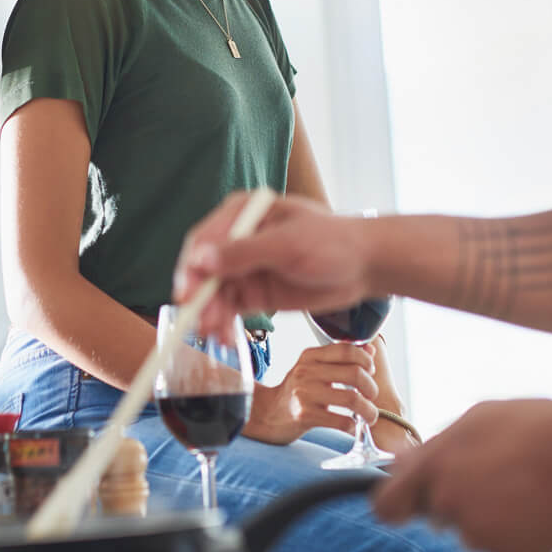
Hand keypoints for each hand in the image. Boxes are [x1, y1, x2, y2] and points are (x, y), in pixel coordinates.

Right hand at [176, 192, 384, 337]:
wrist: (364, 266)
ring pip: (214, 293)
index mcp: (242, 213)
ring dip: (210, 314)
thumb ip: (244, 252)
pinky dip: (224, 324)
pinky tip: (226, 338)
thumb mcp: (287, 244)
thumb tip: (201, 260)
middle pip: (204, 269)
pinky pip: (229, 309)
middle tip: (200, 320)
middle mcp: (237, 239)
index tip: (187, 291)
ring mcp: (244, 268)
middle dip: (200, 296)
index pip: (204, 239)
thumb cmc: (332, 242)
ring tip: (215, 334)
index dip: (191, 266)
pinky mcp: (253, 293)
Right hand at [242, 343, 384, 445]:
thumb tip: (370, 351)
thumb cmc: (297, 390)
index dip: (365, 360)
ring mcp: (304, 394)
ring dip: (368, 410)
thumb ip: (340, 358)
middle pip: (354, 374)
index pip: (346, 349)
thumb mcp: (313, 368)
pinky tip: (352, 426)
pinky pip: (341, 421)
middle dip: (371, 387)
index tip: (370, 371)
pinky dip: (353, 426)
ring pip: (352, 399)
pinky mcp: (305, 416)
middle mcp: (306, 371)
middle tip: (371, 396)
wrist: (268, 413)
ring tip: (369, 415)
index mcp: (310, 356)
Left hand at [372, 398, 551, 551]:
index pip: (386, 504)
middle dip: (457, 502)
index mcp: (434, 466)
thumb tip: (404, 463)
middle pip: (437, 515)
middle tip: (495, 480)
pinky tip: (536, 510)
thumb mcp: (477, 419)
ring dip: (489, 519)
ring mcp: (477, 533)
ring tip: (523, 489)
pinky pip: (501, 550)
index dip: (394, 506)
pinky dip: (515, 536)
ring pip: (472, 533)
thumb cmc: (534, 427)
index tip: (403, 508)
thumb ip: (436, 447)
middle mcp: (447, 503)